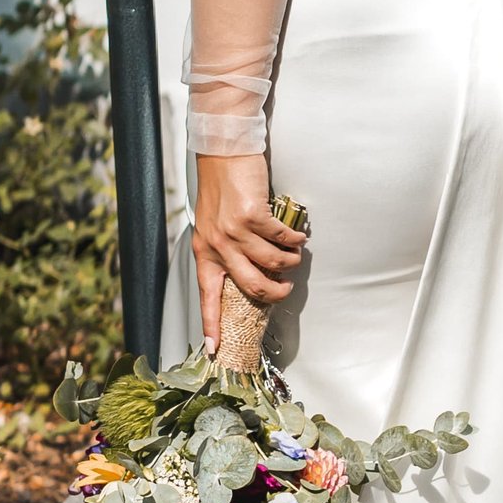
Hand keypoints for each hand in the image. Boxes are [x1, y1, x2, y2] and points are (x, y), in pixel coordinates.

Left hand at [194, 154, 305, 342]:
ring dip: (290, 263)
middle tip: (285, 290)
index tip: (214, 349)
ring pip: (272, 263)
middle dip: (275, 294)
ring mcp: (234, 231)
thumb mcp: (213, 223)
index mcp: (205, 252)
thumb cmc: (220, 187)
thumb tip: (253, 270)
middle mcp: (218, 245)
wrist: (223, 153)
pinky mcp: (252, 215)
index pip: (207, 296)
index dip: (211, 325)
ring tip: (294, 257)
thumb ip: (226, 248)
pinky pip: (281, 239)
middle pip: (251, 286)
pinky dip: (295, 241)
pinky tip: (298, 238)